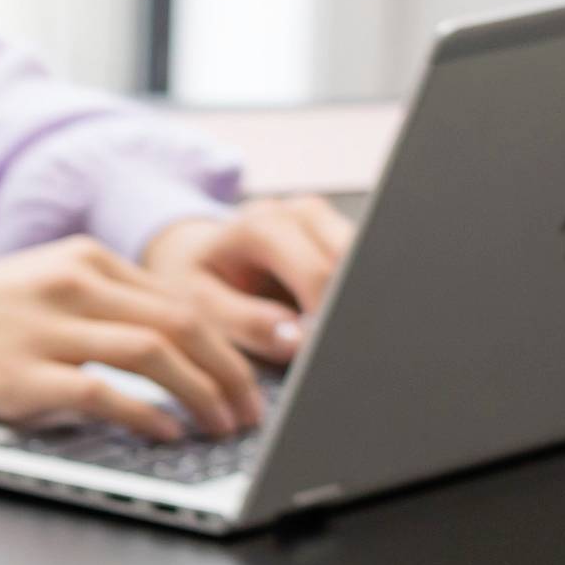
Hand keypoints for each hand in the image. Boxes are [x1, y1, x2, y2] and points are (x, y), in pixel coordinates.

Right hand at [0, 236, 272, 437]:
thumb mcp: (42, 289)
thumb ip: (104, 307)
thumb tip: (178, 348)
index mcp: (85, 259)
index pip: (180, 300)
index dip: (228, 345)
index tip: (251, 381)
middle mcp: (71, 284)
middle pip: (182, 324)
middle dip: (230, 373)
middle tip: (253, 413)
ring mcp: (46, 328)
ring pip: (155, 353)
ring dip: (203, 395)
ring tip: (223, 428)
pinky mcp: (21, 374)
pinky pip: (103, 392)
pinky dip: (146, 415)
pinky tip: (166, 433)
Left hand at [144, 196, 355, 344]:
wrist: (196, 257)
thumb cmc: (197, 283)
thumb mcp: (202, 306)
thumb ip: (247, 324)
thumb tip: (298, 338)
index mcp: (262, 225)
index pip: (318, 273)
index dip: (328, 317)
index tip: (325, 353)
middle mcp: (300, 212)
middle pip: (353, 262)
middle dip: (349, 308)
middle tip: (336, 349)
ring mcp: (325, 219)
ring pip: (368, 262)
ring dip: (357, 300)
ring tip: (337, 335)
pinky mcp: (338, 234)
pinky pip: (363, 265)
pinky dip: (356, 295)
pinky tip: (340, 319)